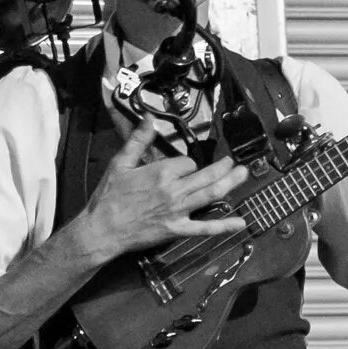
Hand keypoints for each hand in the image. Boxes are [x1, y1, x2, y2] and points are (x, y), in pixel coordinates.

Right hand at [78, 119, 249, 257]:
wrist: (102, 229)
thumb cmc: (109, 197)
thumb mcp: (120, 163)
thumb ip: (138, 140)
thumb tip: (149, 119)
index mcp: (162, 172)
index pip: (187, 162)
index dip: (186, 163)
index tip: (181, 167)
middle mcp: (175, 190)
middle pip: (207, 175)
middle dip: (223, 166)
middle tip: (234, 162)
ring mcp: (179, 211)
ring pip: (212, 194)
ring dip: (231, 183)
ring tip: (244, 174)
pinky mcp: (178, 229)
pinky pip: (205, 228)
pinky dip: (224, 226)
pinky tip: (241, 222)